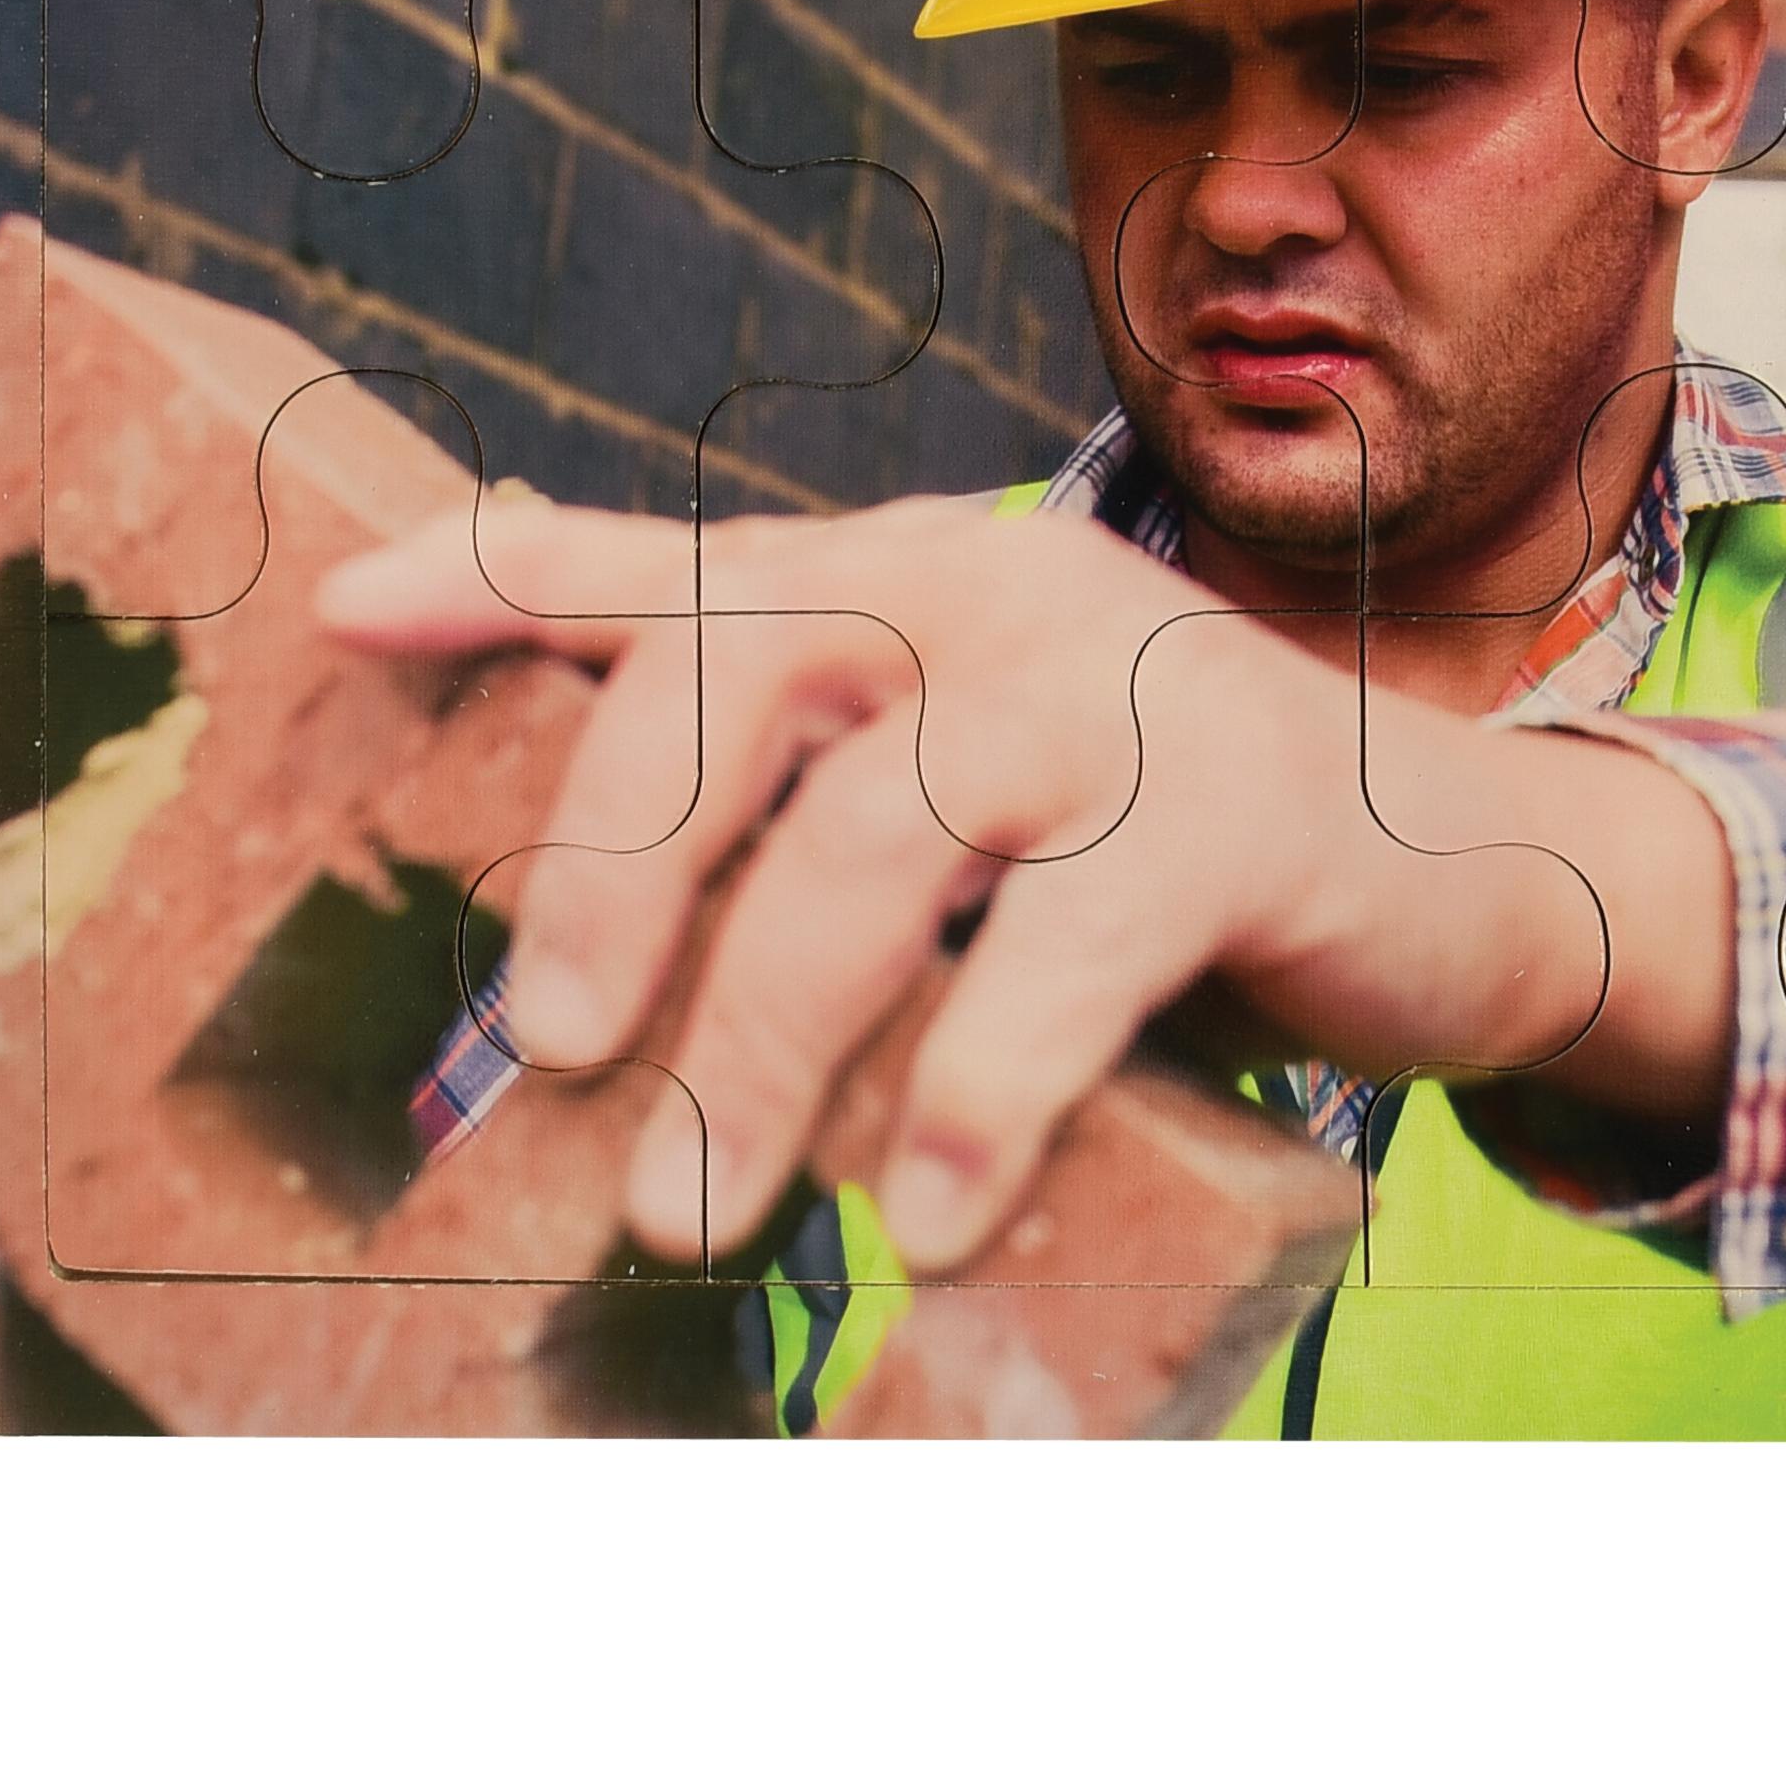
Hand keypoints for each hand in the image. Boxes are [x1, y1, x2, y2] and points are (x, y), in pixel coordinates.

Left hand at [316, 495, 1733, 1268]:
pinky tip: (931, 1220)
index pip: (689, 564)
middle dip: (615, 870)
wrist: (1443, 858)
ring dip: (764, 1038)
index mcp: (917, 577)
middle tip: (553, 1046)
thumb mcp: (969, 759)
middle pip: (744, 685)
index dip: (509, 576)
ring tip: (702, 1210)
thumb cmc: (1158, 824)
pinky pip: (1062, 958)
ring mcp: (1121, 690)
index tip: (341, 614)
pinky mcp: (1237, 807)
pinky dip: (974, 1096)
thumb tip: (572, 712)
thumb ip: (804, 748)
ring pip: (877, 837)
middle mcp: (1002, 593)